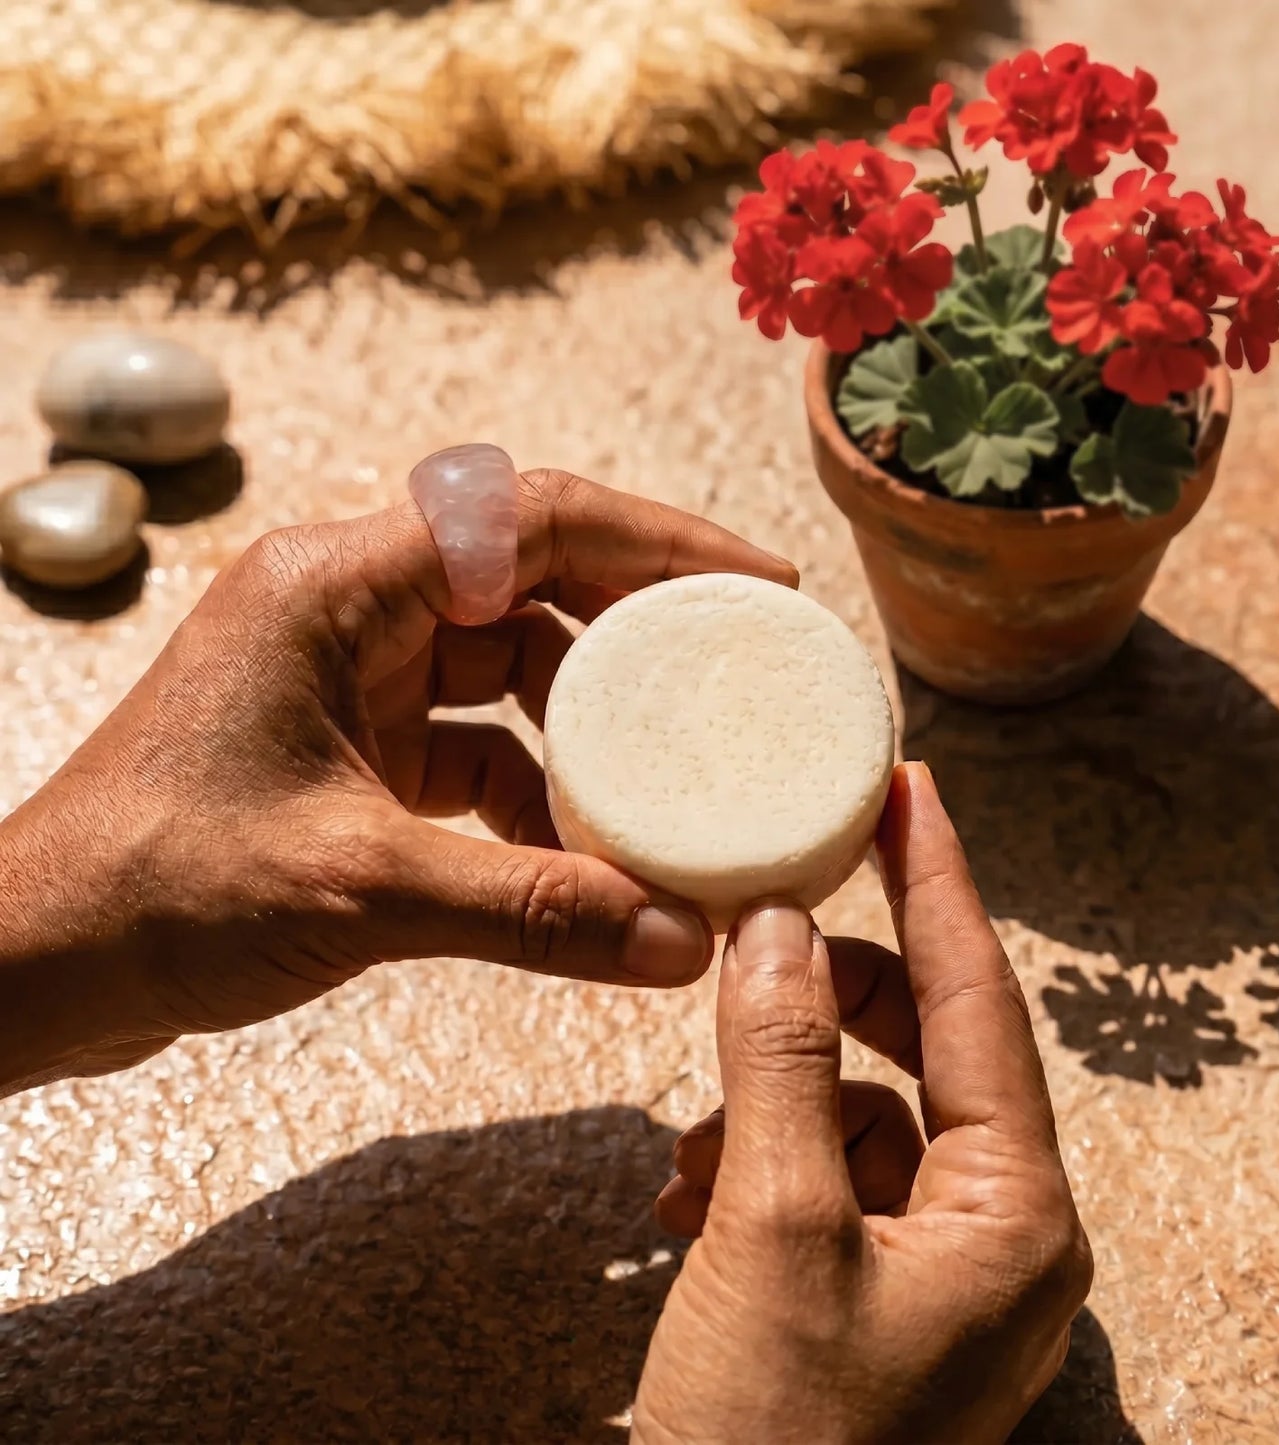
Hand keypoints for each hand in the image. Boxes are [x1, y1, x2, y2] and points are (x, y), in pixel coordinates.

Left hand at [0, 468, 794, 1093]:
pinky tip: (582, 857)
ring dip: (593, 725)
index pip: (534, 514)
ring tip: (679, 776)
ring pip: (512, 668)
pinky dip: (537, 793)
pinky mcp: (352, 745)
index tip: (757, 585)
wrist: (31, 962)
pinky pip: (477, 745)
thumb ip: (531, 911)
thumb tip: (680, 942)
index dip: (662, 539)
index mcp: (339, 584)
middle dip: (646, 626)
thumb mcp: (360, 887)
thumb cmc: (153, 888)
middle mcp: (349, 607)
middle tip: (745, 669)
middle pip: (536, 579)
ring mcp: (350, 676)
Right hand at [633, 764, 1091, 1444]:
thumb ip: (783, 1060)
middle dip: (833, 998)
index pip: (979, 1000)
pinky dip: (756, 1164)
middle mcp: (996, 1231)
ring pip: (859, 1113)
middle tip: (760, 934)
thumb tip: (778, 925)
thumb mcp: (772, 1228)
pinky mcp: (871, 1296)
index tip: (910, 785)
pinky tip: (687, 1200)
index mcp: (1017, 1211)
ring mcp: (934, 1268)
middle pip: (923, 1051)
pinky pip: (822, 1178)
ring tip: (695, 1146)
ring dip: (774, 1099)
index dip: (941, 882)